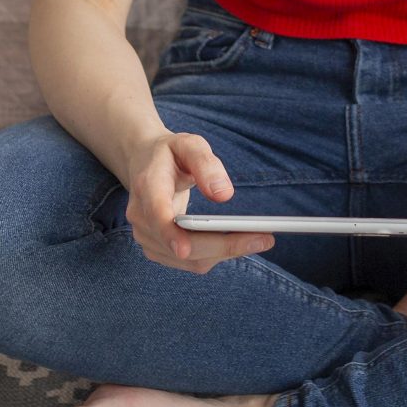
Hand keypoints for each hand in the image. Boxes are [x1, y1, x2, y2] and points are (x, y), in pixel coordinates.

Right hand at [124, 130, 273, 273]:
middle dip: (222, 247)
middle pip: (180, 245)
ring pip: (188, 259)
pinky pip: (189, 262)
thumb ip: (205, 163)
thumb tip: (224, 195)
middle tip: (264, 239)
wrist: (145, 164)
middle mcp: (142, 217)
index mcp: (148, 186)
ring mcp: (147, 237)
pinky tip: (237, 243)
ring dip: (224, 253)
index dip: (168, 234)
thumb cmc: (171, 154)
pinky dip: (216, 255)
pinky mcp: (157, 249)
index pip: (156, 214)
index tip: (184, 249)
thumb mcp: (189, 144)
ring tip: (259, 240)